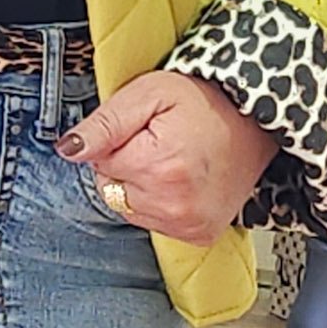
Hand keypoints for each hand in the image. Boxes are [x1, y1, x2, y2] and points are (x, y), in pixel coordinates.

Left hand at [55, 69, 280, 243]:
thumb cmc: (207, 102)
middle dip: (127, 164)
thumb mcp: (149, 94)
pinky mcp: (198, 234)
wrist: (257, 121)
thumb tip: (69, 149)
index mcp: (158, 167)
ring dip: (141, 186)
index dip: (117, 142)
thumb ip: (104, 123)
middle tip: (160, 143)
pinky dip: (160, 202)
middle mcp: (174, 204)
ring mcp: (188, 224)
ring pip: (129, 208)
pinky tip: (181, 181)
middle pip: (111, 189)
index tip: (145, 129)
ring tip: (174, 161)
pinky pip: (154, 222)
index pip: (100, 163)